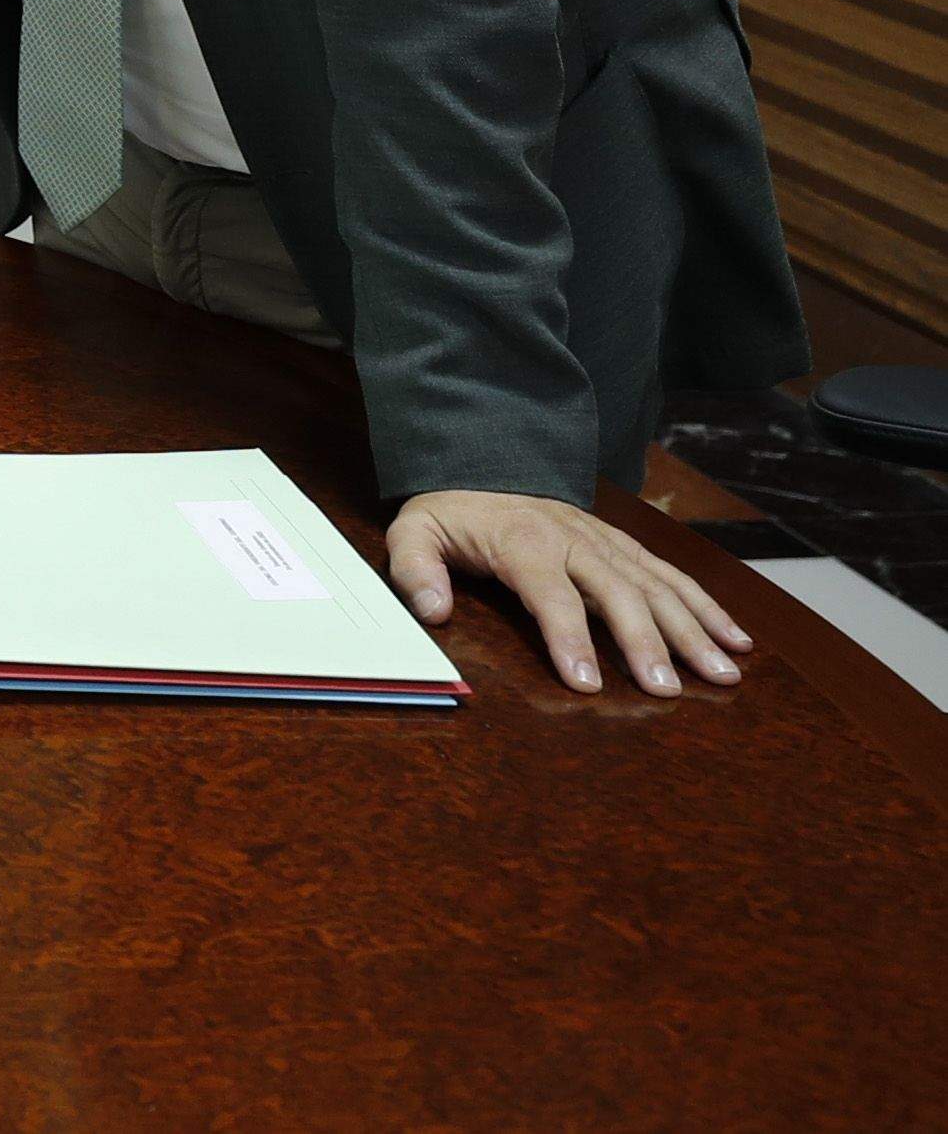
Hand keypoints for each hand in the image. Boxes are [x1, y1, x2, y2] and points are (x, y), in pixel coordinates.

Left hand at [386, 489, 751, 696]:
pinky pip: (671, 575)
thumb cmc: (452, 511)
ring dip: (692, 629)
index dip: (570, 638)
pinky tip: (736, 638)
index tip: (588, 683)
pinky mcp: (625, 546)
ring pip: (657, 585)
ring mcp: (606, 542)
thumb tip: (432, 610)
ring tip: (723, 673)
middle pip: (617, 592)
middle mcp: (575, 540)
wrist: (484, 462)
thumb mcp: (415, 532)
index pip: (551, 594)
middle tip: (667, 690)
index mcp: (524, 542)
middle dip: (645, 641)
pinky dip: (707, 606)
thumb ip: (417, 569)